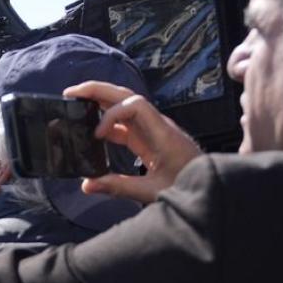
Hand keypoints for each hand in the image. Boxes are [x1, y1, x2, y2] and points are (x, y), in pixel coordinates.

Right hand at [65, 80, 202, 203]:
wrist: (211, 188)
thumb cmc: (188, 187)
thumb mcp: (152, 191)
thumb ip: (119, 187)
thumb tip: (86, 184)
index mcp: (162, 133)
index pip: (134, 105)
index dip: (110, 115)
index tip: (96, 136)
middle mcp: (158, 125)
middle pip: (126, 96)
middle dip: (98, 91)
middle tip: (71, 93)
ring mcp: (154, 130)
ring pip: (124, 105)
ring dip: (100, 101)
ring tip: (75, 102)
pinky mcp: (150, 139)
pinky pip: (126, 123)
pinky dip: (107, 121)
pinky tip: (92, 130)